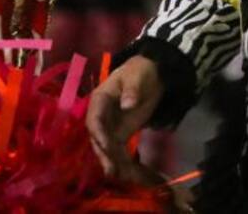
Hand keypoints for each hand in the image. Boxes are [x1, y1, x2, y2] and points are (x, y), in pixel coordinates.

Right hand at [87, 55, 163, 180]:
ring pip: (107, 147)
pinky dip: (123, 161)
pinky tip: (128, 174)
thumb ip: (132, 89)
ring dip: (112, 162)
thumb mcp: (137, 76)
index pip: (94, 118)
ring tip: (119, 176)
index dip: (99, 133)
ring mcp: (110, 127)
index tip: (107, 145)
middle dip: (104, 154)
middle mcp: (100, 116)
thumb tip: (127, 104)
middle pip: (98, 137)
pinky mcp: (120, 134)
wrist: (152, 75)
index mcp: (99, 99)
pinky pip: (119, 150)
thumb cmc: (140, 72)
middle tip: (111, 170)